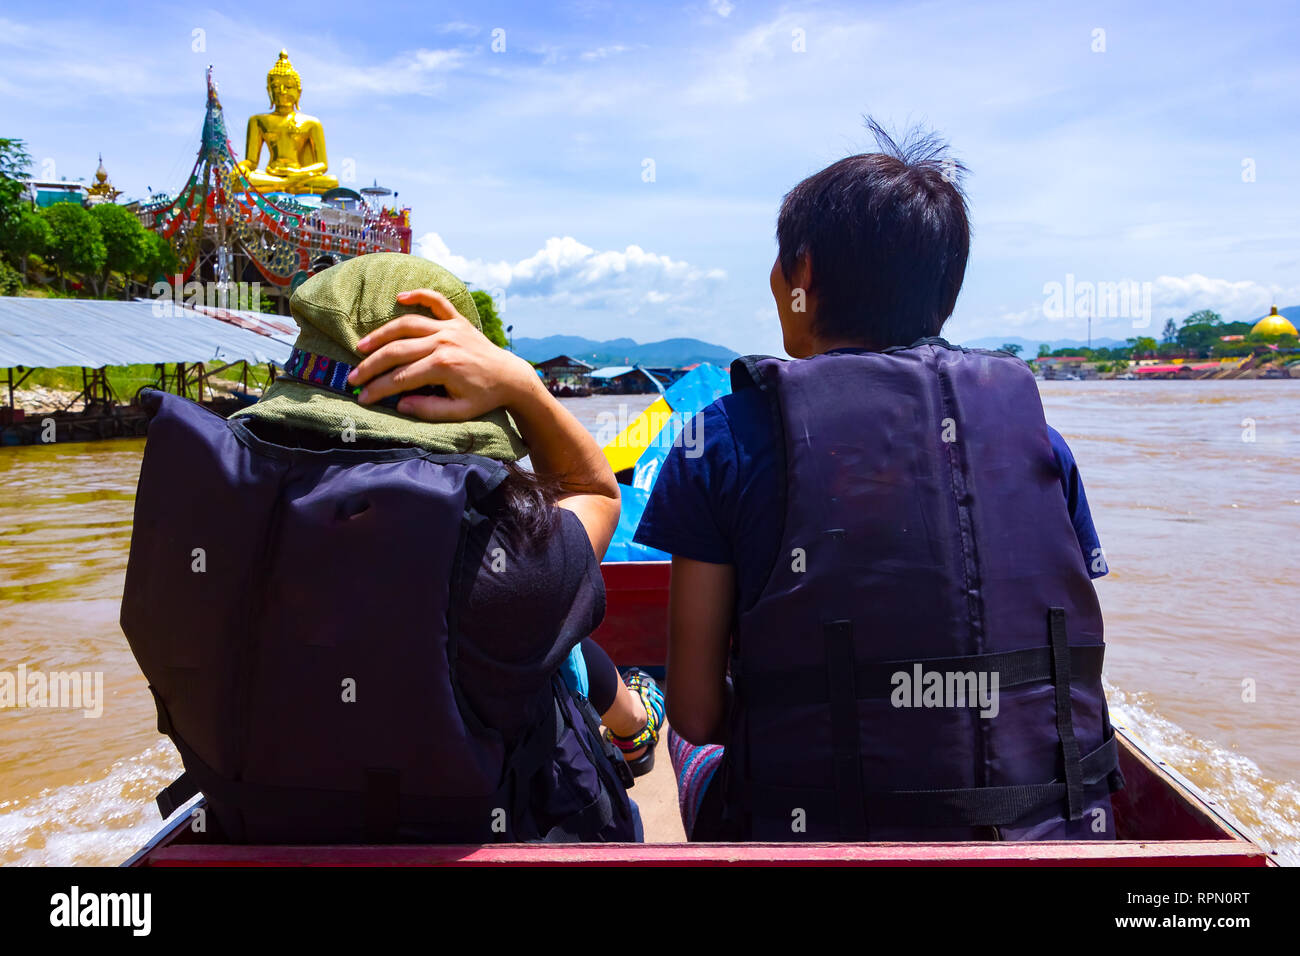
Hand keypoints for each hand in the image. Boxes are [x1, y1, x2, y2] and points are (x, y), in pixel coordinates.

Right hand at [348, 288, 538, 421]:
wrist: (510, 377)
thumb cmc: (483, 396)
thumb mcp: (458, 412)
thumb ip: (428, 409)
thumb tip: (399, 403)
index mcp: (443, 366)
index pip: (400, 378)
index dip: (378, 389)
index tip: (362, 398)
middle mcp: (444, 342)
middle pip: (397, 351)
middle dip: (371, 366)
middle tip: (353, 377)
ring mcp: (450, 327)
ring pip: (407, 325)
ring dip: (381, 334)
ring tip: (361, 346)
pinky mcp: (458, 320)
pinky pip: (436, 301)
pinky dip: (419, 295)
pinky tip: (400, 297)